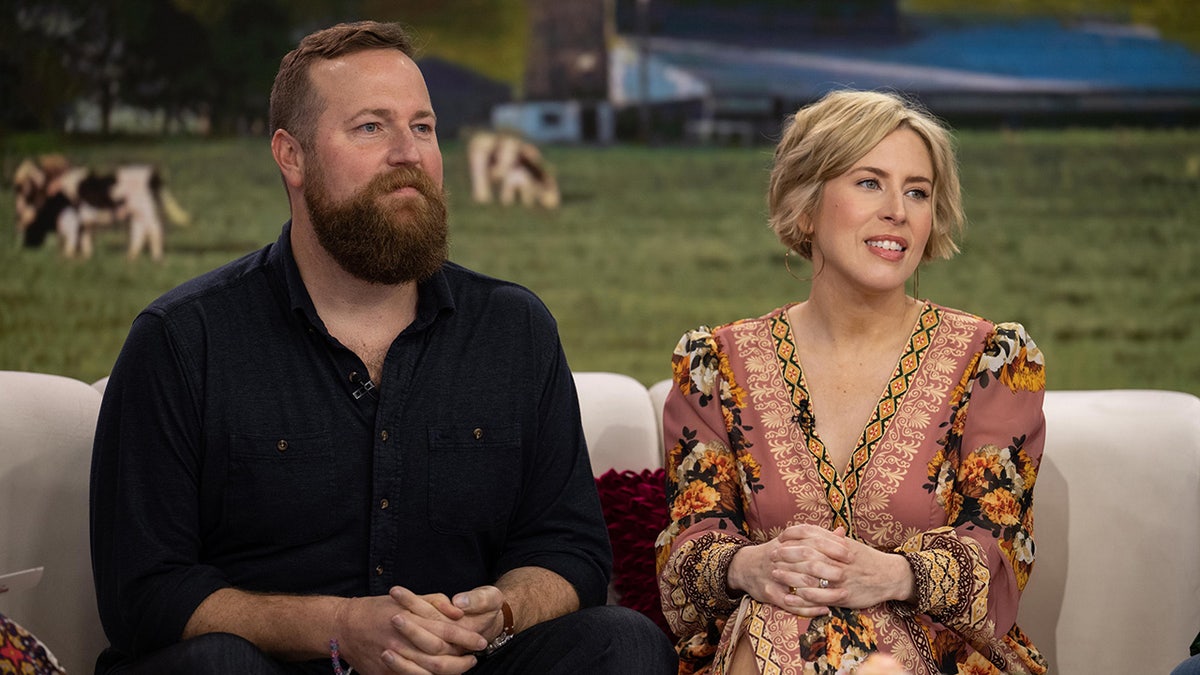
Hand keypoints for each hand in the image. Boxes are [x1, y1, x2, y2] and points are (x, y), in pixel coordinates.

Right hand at [333, 588, 487, 674]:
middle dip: (462, 661)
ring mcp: (393, 660)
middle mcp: (402, 641)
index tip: (480, 641)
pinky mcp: (384, 674)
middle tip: (474, 658)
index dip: (466, 637)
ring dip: (449, 672)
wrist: (345, 627)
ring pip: (428, 673)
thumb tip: (458, 612)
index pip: (446, 631)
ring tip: (462, 668)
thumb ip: (435, 603)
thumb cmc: (379, 609)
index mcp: (410, 619)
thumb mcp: (407, 598)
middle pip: (440, 657)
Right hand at [728, 524, 850, 617]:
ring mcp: (773, 574)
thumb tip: (842, 531)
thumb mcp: (793, 541)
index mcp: (787, 540)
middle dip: (829, 567)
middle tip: (846, 574)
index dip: (831, 545)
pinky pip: (791, 603)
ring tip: (840, 593)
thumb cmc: (776, 554)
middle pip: (807, 559)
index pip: (811, 538)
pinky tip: (825, 609)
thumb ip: (818, 538)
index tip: (848, 554)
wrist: (745, 567)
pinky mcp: (769, 592)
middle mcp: (779, 556)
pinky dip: (809, 608)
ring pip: (800, 582)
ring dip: (822, 589)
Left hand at [772, 527, 915, 611]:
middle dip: (787, 555)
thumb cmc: (867, 559)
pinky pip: (821, 597)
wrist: (890, 576)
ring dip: (790, 575)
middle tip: (771, 555)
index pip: (813, 535)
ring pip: (812, 576)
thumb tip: (809, 530)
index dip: (793, 536)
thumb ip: (830, 538)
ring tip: (775, 574)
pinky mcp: (844, 596)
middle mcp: (839, 559)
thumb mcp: (849, 544)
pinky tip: (791, 596)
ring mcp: (842, 578)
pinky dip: (805, 597)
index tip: (780, 538)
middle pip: (808, 554)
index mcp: (840, 544)